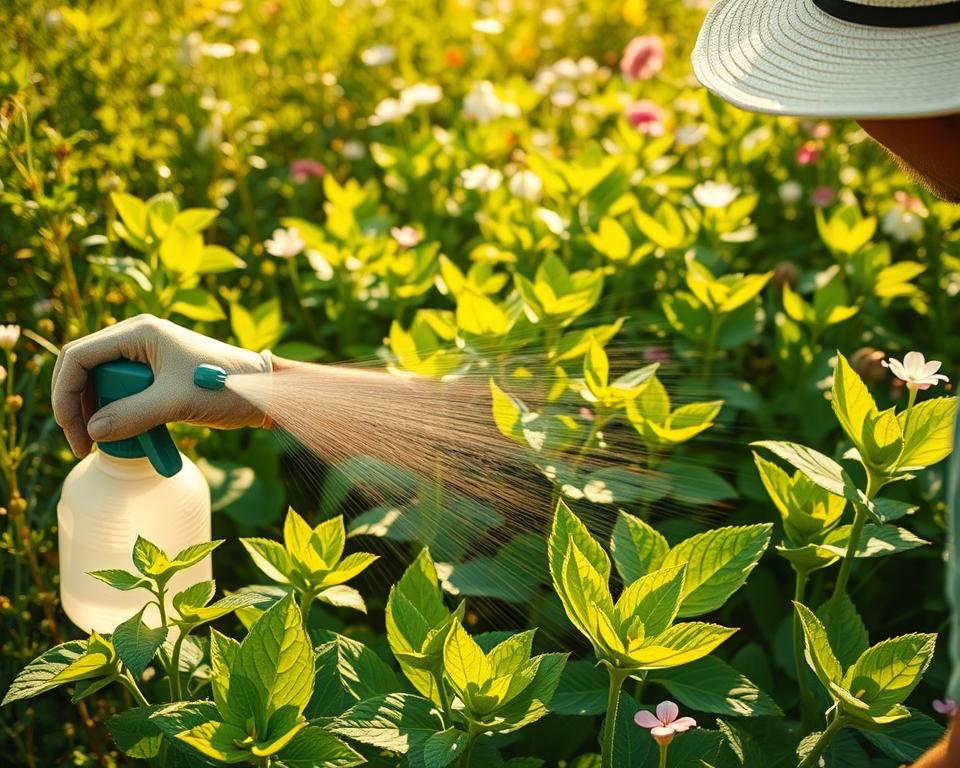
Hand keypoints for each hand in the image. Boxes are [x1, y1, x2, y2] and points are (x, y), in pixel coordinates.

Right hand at [52, 314, 271, 456]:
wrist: (266, 391)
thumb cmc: (228, 387)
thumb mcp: (178, 403)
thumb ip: (133, 415)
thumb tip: (93, 431)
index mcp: (139, 332)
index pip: (79, 357)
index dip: (66, 395)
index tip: (76, 433)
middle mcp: (138, 339)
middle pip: (85, 371)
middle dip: (80, 408)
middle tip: (88, 445)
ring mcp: (146, 357)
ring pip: (102, 386)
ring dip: (102, 415)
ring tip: (111, 444)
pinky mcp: (156, 376)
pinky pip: (124, 395)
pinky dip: (122, 417)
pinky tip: (133, 438)